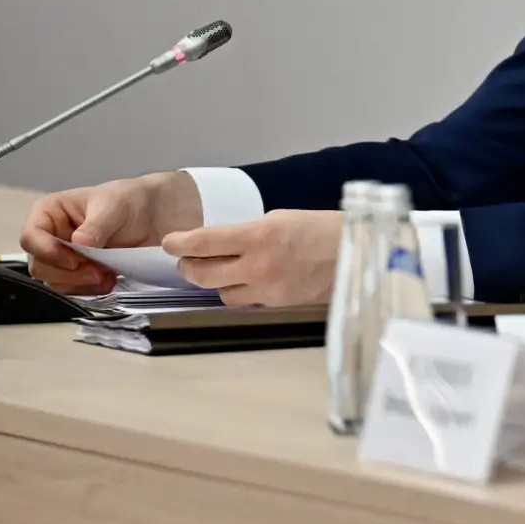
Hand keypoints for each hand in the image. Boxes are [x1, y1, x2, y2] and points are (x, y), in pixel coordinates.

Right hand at [21, 170, 203, 294]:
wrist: (152, 217)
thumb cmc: (128, 201)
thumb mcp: (114, 205)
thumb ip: (96, 225)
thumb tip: (78, 242)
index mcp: (49, 212)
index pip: (31, 237)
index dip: (48, 252)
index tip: (74, 260)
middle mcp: (50, 236)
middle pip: (40, 265)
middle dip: (69, 273)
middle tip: (97, 271)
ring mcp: (61, 257)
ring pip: (54, 282)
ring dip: (80, 284)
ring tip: (106, 275)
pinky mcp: (76, 273)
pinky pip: (71, 290)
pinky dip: (89, 290)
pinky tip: (109, 280)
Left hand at [161, 210, 343, 306]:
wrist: (355, 254)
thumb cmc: (320, 229)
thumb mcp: (280, 218)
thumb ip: (247, 231)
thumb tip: (219, 242)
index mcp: (258, 236)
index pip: (203, 242)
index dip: (179, 243)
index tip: (169, 242)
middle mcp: (257, 265)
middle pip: (201, 274)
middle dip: (188, 266)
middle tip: (187, 259)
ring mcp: (266, 289)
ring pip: (220, 292)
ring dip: (215, 281)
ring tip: (222, 270)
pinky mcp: (275, 305)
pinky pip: (245, 301)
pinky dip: (240, 291)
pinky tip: (248, 280)